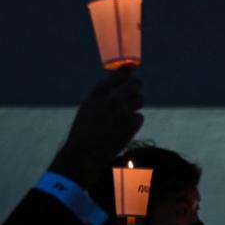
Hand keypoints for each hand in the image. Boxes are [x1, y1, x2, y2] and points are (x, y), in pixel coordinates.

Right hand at [51, 68, 144, 186]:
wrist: (84, 154)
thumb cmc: (84, 129)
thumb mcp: (88, 105)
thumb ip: (104, 92)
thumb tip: (124, 78)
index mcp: (97, 92)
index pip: (120, 74)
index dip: (128, 71)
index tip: (131, 70)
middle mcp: (111, 99)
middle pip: (135, 83)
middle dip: (136, 85)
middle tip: (134, 90)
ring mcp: (123, 112)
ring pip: (140, 99)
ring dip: (135, 104)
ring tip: (124, 113)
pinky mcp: (131, 125)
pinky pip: (139, 117)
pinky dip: (133, 122)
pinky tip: (123, 128)